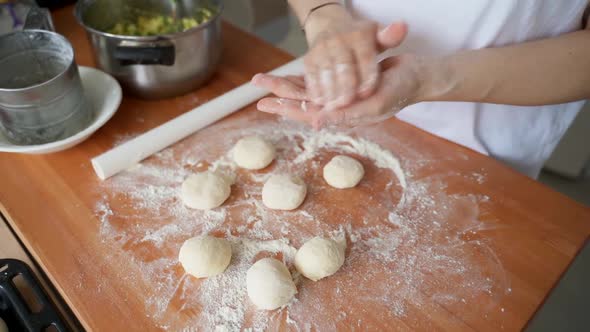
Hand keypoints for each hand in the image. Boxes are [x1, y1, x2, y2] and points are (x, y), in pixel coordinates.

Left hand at [252, 54, 424, 128]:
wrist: (418, 76)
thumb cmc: (401, 89)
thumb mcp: (374, 104)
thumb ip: (345, 115)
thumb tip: (315, 122)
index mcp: (344, 115)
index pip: (308, 114)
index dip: (286, 108)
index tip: (266, 102)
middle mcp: (340, 107)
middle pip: (302, 102)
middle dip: (279, 95)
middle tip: (256, 87)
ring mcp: (342, 96)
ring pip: (308, 92)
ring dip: (287, 86)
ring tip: (265, 80)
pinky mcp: (346, 83)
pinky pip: (321, 82)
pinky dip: (304, 79)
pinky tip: (289, 78)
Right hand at [302, 5, 406, 109]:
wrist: (329, 26)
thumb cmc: (359, 39)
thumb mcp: (377, 36)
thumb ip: (390, 37)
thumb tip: (401, 27)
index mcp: (359, 35)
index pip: (365, 57)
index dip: (367, 75)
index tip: (367, 93)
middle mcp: (338, 40)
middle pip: (343, 67)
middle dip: (346, 86)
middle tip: (348, 103)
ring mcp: (322, 49)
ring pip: (326, 73)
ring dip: (330, 91)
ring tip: (334, 107)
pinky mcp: (309, 59)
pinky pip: (312, 76)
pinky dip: (316, 90)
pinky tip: (321, 102)